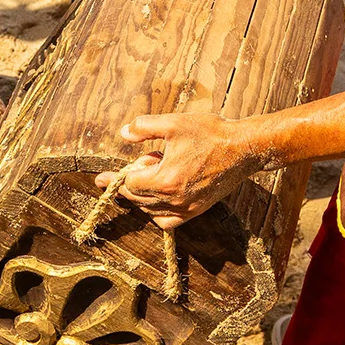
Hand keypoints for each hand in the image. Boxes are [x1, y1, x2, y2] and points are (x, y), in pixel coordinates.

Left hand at [93, 113, 267, 228]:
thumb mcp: (174, 123)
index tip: (100, 178)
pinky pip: (168, 221)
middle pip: (137, 198)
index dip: (116, 178)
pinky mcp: (197, 211)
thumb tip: (123, 133)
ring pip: (150, 210)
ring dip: (142, 195)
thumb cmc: (211, 133)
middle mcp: (174, 199)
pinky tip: (157, 196)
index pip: (129, 184)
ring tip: (151, 170)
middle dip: (126, 185)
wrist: (244, 149)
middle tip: (122, 172)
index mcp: (165, 179)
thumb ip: (144, 127)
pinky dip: (157, 211)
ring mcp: (187, 208)